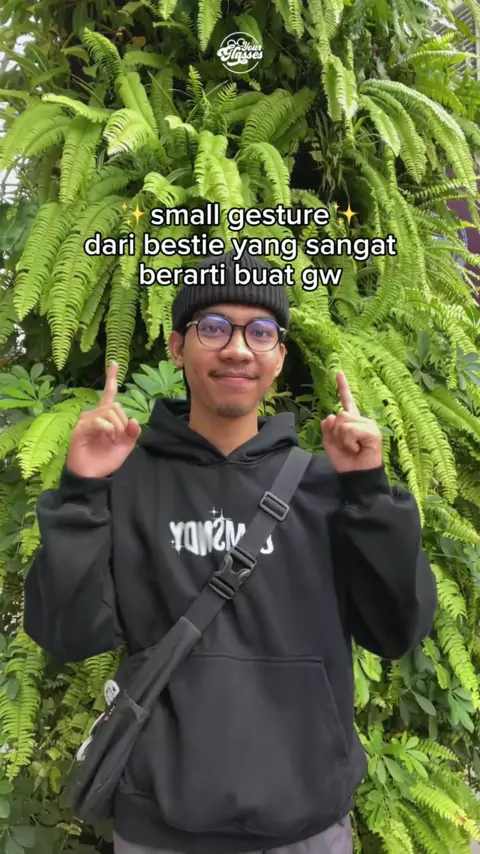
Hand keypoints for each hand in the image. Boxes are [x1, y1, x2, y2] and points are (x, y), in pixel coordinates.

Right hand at [66, 362, 141, 477]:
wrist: (93, 475)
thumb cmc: (107, 458)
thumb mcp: (126, 446)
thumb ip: (133, 432)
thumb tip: (134, 420)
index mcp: (106, 416)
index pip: (109, 394)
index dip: (112, 378)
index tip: (114, 363)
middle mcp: (95, 414)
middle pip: (116, 406)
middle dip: (123, 422)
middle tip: (120, 438)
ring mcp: (86, 420)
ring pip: (110, 412)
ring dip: (117, 427)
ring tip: (112, 440)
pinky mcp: (81, 428)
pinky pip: (100, 421)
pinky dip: (108, 429)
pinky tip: (108, 437)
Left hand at [321, 372, 382, 472]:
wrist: (356, 476)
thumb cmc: (345, 460)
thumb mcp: (330, 442)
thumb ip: (327, 427)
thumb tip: (332, 415)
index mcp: (351, 420)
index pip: (346, 401)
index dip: (343, 387)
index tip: (339, 372)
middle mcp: (361, 420)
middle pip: (339, 415)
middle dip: (335, 433)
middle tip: (345, 446)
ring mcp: (368, 425)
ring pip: (343, 422)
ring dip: (342, 439)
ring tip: (352, 448)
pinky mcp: (372, 432)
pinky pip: (350, 430)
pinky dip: (349, 442)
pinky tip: (357, 449)